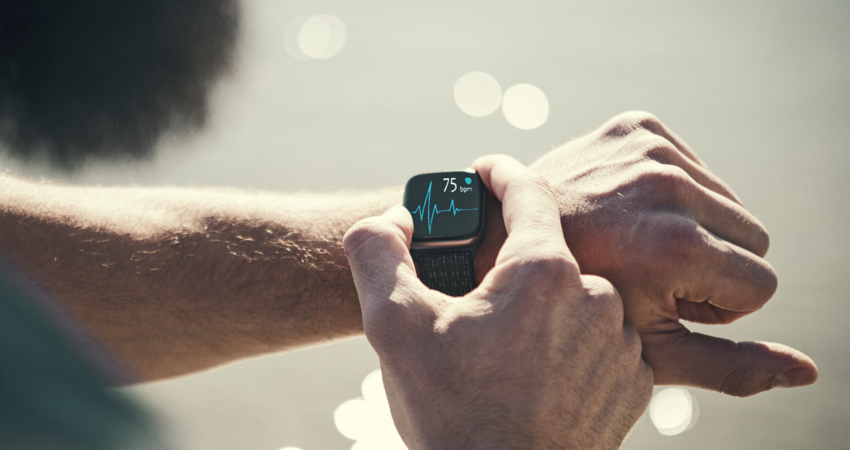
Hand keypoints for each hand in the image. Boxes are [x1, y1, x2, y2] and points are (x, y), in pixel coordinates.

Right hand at [344, 156, 652, 449]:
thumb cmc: (453, 415)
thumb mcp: (393, 325)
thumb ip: (378, 251)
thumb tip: (393, 219)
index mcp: (542, 272)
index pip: (528, 191)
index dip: (501, 172)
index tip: (485, 169)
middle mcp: (596, 298)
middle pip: (547, 254)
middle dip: (510, 265)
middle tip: (473, 299)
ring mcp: (621, 344)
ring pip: (575, 299)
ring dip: (541, 309)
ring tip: (502, 349)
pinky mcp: (633, 383)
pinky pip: (599, 341)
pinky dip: (569, 345)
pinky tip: (535, 373)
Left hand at [526, 111, 816, 395]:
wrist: (500, 238)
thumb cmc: (574, 306)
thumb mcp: (651, 349)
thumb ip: (733, 367)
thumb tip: (807, 371)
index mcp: (676, 246)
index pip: (761, 284)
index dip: (715, 302)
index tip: (663, 297)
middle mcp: (669, 188)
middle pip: (754, 237)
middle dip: (712, 263)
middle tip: (647, 270)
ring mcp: (650, 150)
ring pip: (730, 202)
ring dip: (696, 226)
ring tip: (634, 240)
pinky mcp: (637, 125)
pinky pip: (698, 168)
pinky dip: (675, 194)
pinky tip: (629, 210)